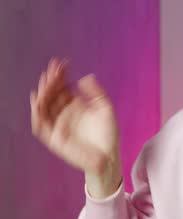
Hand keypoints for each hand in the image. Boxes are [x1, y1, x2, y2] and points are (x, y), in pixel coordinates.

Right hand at [30, 58, 121, 196]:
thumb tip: (87, 77)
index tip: (62, 63)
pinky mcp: (54, 138)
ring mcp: (58, 125)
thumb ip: (97, 93)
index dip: (61, 75)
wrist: (109, 156)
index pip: (63, 87)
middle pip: (53, 94)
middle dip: (52, 80)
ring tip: (47, 80)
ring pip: (45, 106)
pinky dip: (37, 112)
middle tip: (53, 68)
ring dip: (44, 92)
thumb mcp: (105, 109)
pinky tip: (38, 99)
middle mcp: (65, 113)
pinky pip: (41, 125)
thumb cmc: (108, 134)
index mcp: (76, 105)